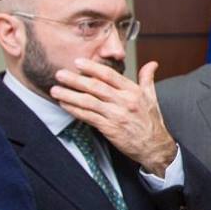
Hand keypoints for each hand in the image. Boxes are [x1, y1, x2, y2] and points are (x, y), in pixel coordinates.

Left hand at [50, 59, 178, 175]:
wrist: (155, 147)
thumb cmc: (151, 122)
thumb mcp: (152, 97)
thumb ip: (147, 79)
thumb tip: (152, 64)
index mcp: (133, 91)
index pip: (109, 75)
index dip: (92, 67)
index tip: (78, 62)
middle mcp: (124, 102)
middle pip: (95, 87)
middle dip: (75, 80)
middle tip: (60, 74)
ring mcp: (116, 115)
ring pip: (89, 102)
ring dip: (70, 95)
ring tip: (56, 90)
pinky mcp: (110, 129)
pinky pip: (88, 117)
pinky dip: (75, 110)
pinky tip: (65, 105)